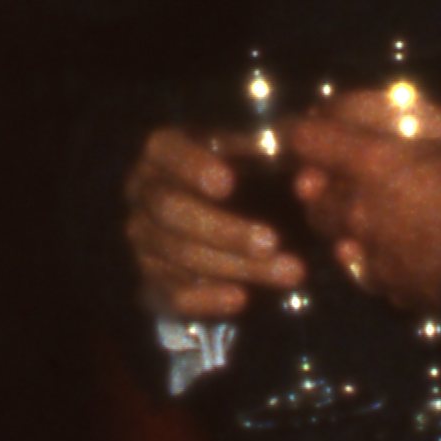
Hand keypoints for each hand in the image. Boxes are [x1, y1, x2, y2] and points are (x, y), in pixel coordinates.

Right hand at [121, 118, 304, 322]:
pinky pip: (172, 294)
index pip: (167, 152)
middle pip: (171, 211)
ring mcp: (142, 239)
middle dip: (224, 230)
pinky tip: (242, 299)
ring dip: (235, 267)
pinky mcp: (150, 278)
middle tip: (272, 242)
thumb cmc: (239, 173)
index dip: (192, 168)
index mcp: (163, 153)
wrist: (210, 218)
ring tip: (289, 272)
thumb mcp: (251, 150)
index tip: (227, 184)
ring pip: (178, 256)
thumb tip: (297, 141)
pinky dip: (208, 299)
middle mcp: (143, 193)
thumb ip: (270, 145)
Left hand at [283, 91, 440, 318]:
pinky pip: (369, 273)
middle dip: (318, 188)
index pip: (310, 141)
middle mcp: (359, 209)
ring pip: (335, 239)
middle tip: (332, 178)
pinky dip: (374, 264)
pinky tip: (391, 262)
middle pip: (313, 199)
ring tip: (360, 222)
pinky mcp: (391, 288)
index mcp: (373, 163)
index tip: (305, 127)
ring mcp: (371, 253)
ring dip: (340, 228)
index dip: (301, 132)